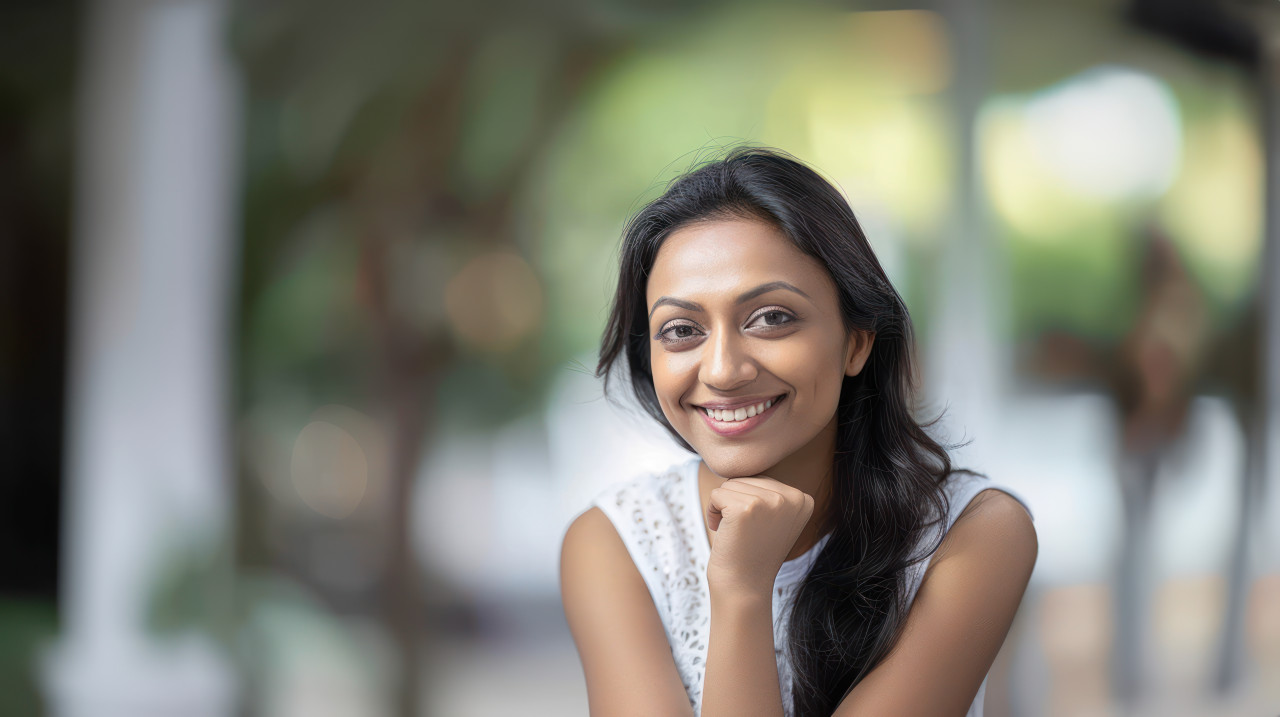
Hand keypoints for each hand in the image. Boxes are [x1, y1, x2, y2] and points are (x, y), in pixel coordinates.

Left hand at [705, 475, 814, 597]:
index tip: (758, 530)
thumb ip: (770, 492)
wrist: (743, 588)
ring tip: (736, 534)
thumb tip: (748, 454)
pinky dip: (712, 512)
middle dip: (735, 504)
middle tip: (744, 534)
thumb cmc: (751, 552)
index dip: (750, 504)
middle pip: (746, 479)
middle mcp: (792, 498)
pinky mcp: (746, 507)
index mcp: (803, 499)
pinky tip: (724, 532)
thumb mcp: (773, 518)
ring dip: (723, 508)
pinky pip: (717, 494)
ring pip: (730, 484)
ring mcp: (770, 501)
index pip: (762, 480)